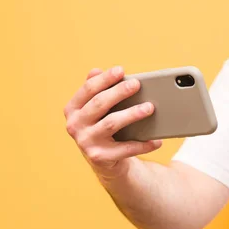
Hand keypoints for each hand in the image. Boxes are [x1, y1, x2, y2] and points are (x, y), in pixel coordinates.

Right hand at [64, 66, 162, 181]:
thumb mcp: (97, 108)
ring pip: (111, 123)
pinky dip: (142, 144)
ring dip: (132, 114)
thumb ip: (97, 90)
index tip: (121, 70)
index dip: (105, 79)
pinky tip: (156, 140)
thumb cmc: (102, 124)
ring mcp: (85, 142)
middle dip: (119, 92)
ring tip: (149, 107)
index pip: (88, 89)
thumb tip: (96, 70)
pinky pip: (125, 148)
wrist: (103, 159)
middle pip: (99, 103)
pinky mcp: (99, 157)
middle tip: (137, 84)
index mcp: (73, 109)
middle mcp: (74, 125)